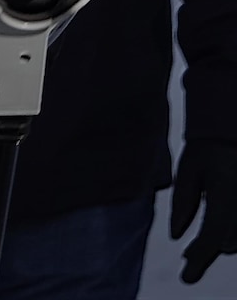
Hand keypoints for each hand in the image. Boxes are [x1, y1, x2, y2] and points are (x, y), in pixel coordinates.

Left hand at [170, 140, 236, 282]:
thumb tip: (176, 236)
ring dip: (218, 244)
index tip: (186, 277)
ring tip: (195, 249)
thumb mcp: (188, 168)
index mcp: (226, 191)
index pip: (213, 234)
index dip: (199, 258)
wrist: (231, 130)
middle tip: (187, 258)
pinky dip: (228, 234)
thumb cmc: (206, 147)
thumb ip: (182, 202)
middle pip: (226, 242)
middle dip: (206, 250)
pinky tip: (215, 235)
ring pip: (235, 240)